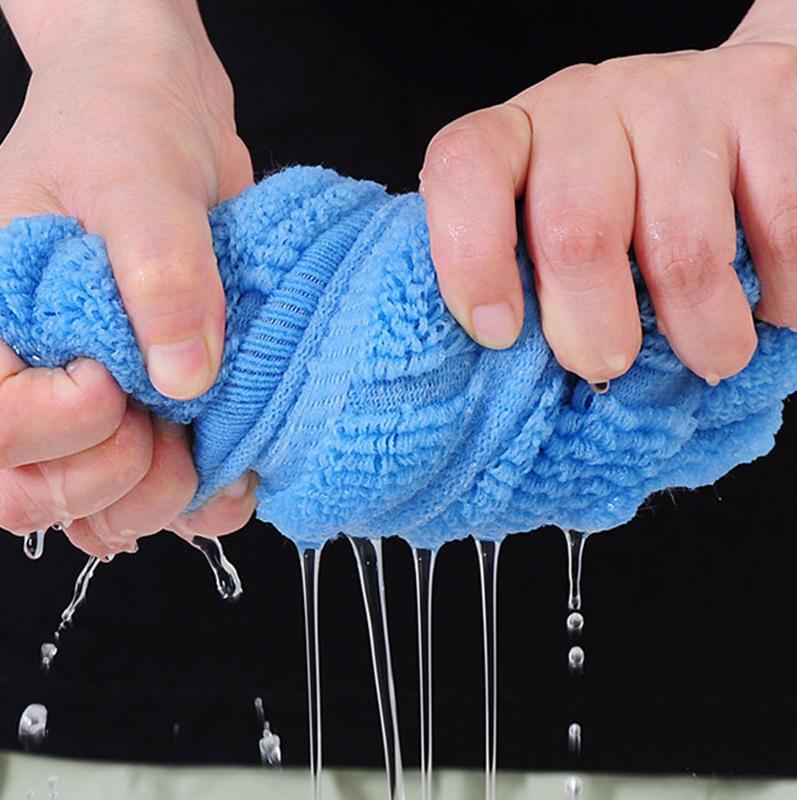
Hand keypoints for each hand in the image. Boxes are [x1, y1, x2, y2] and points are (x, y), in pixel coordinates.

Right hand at [0, 1, 256, 554]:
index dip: (66, 424)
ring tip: (210, 459)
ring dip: (162, 502)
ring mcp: (95, 401)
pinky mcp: (151, 408)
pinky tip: (232, 480)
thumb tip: (184, 376)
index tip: (117, 373)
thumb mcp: (138, 176)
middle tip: (171, 422)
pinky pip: (158, 492)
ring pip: (102, 509)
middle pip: (39, 493)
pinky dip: (200, 505)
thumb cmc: (124, 125)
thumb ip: (158, 270)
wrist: (168, 120)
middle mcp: (35, 375)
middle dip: (118, 477)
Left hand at [420, 27, 796, 385]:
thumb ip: (527, 272)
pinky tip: (769, 311)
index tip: (498, 333)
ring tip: (710, 355)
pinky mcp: (763, 98)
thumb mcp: (550, 219)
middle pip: (577, 233)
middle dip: (593, 332)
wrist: (724, 103)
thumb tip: (512, 368)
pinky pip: (780, 231)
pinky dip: (780, 297)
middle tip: (607, 365)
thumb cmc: (620, 191)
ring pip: (684, 249)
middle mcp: (589, 102)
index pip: (465, 168)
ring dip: (702, 332)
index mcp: (518, 135)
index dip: (472, 257)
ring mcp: (678, 95)